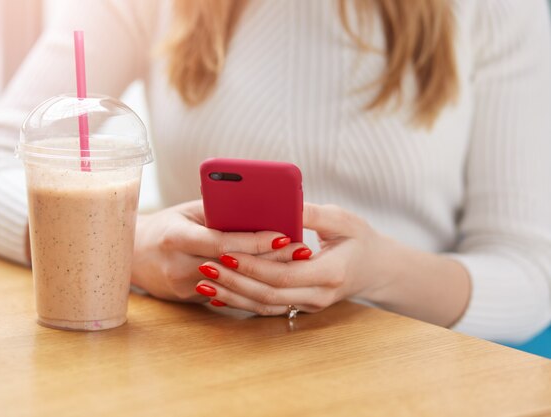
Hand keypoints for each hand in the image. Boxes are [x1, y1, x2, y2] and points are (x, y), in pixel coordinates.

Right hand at [131, 200, 306, 301]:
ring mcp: (181, 287)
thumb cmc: (165, 225)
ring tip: (296, 266)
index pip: (221, 241)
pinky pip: (224, 294)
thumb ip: (218, 213)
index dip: (254, 241)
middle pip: (232, 266)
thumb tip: (260, 210)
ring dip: (265, 276)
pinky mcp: (187, 300)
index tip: (283, 236)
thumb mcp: (187, 212)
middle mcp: (177, 265)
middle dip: (271, 260)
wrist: (131, 254)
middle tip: (302, 252)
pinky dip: (250, 286)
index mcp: (176, 237)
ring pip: (233, 285)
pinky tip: (275, 281)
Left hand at [193, 203, 394, 314]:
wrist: (378, 269)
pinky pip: (268, 308)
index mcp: (331, 273)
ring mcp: (310, 305)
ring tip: (204, 283)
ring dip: (233, 296)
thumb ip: (312, 213)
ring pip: (265, 306)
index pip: (284, 275)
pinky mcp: (301, 306)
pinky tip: (220, 294)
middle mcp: (319, 296)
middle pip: (269, 294)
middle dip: (235, 282)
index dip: (253, 266)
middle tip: (205, 267)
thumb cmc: (361, 238)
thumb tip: (283, 203)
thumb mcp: (342, 219)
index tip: (226, 252)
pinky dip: (242, 302)